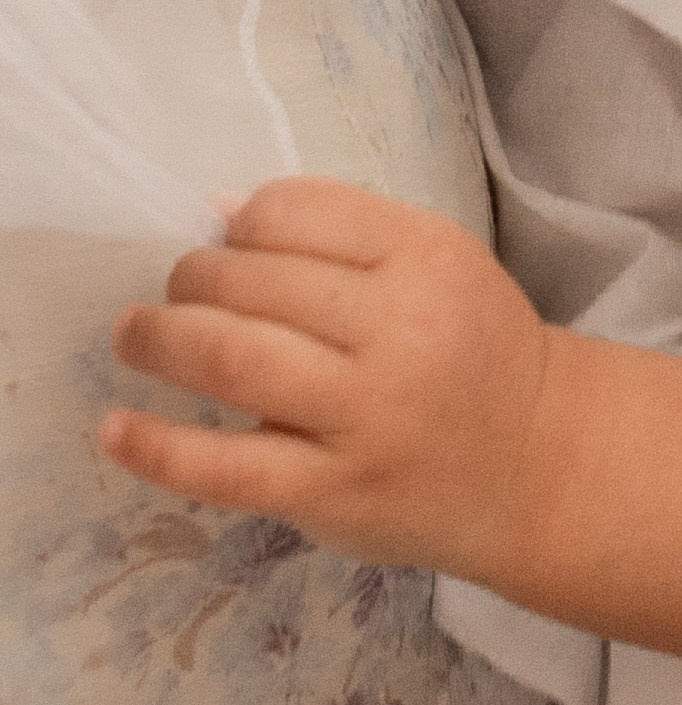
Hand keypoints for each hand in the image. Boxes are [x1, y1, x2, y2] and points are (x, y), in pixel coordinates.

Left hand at [100, 176, 556, 578]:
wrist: (539, 465)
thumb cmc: (474, 354)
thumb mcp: (436, 265)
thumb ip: (341, 234)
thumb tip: (217, 214)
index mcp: (426, 257)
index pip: (294, 212)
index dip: (240, 227)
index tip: (231, 250)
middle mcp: (401, 331)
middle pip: (250, 282)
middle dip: (189, 280)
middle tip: (177, 296)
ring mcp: (367, 416)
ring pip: (231, 361)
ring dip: (159, 340)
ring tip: (135, 337)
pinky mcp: (336, 492)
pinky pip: (227, 467)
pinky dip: (158, 446)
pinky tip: (119, 428)